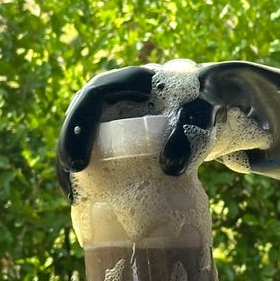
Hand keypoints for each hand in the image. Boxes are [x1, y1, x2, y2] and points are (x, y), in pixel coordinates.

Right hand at [56, 61, 274, 199]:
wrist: (211, 106)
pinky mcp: (116, 133)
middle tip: (72, 189)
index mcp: (125, 81)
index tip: (78, 165)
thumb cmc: (204, 104)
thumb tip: (169, 168)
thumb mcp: (200, 114)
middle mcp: (111, 95)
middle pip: (77, 122)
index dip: (76, 131)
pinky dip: (87, 171)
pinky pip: (93, 149)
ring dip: (71, 166)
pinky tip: (87, 197)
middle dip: (68, 155)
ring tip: (75, 199)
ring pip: (80, 138)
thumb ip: (187, 134)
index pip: (89, 101)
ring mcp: (110, 114)